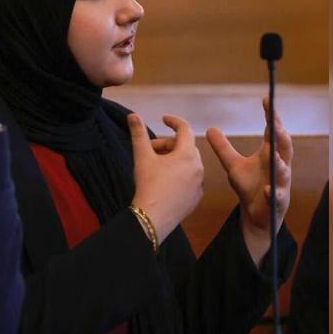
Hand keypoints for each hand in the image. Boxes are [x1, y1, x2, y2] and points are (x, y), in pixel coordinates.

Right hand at [128, 113, 203, 242]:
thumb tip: (133, 115)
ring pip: (188, 164)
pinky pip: (190, 180)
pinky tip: (164, 183)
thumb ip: (138, 133)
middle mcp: (198, 167)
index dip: (173, 121)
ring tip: (156, 167)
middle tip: (150, 151)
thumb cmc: (148, 184)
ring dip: (173, 160)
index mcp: (187, 154)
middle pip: (184, 147)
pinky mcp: (196, 198)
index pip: (184, 129)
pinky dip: (179, 176)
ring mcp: (199, 184)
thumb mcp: (142, 156)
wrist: (152, 217)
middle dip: (167, 145)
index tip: (164, 119)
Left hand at [206, 97, 292, 264]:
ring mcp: (279, 183)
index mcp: (269, 154)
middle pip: (284, 147)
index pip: (272, 132)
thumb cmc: (249, 186)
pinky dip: (272, 193)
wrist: (255, 215)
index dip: (271, 117)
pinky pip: (277, 196)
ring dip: (280, 164)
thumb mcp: (233, 165)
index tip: (266, 101)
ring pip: (284, 171)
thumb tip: (210, 129)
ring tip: (274, 156)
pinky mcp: (277, 201)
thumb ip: (223, 148)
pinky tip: (267, 189)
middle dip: (281, 135)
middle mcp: (278, 166)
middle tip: (276, 124)